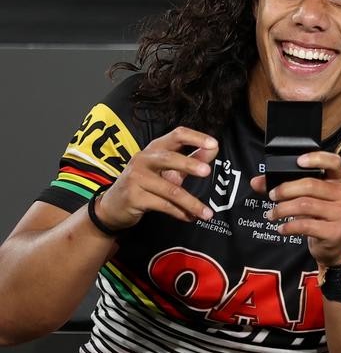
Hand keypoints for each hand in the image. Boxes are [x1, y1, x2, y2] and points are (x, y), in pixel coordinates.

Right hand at [96, 126, 218, 230]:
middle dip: (189, 164)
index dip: (195, 138)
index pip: (176, 135)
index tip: (213, 144)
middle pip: (169, 158)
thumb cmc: (145, 184)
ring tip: (208, 213)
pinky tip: (190, 217)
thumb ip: (191, 159)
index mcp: (154, 149)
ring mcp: (136, 178)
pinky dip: (180, 212)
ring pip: (170, 190)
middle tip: (207, 171)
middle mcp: (143, 159)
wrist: (112, 206)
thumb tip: (214, 148)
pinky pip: (163, 205)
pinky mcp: (133, 197)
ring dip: (192, 203)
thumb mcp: (168, 170)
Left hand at [250, 151, 340, 267]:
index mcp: (339, 179)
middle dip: (285, 189)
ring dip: (282, 209)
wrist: (338, 240)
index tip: (298, 161)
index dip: (317, 159)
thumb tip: (257, 182)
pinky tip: (282, 227)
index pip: (334, 162)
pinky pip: (306, 226)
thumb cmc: (322, 213)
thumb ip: (285, 185)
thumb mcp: (309, 196)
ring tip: (272, 214)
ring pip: (305, 205)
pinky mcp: (335, 231)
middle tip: (272, 195)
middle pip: (311, 185)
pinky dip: (289, 227)